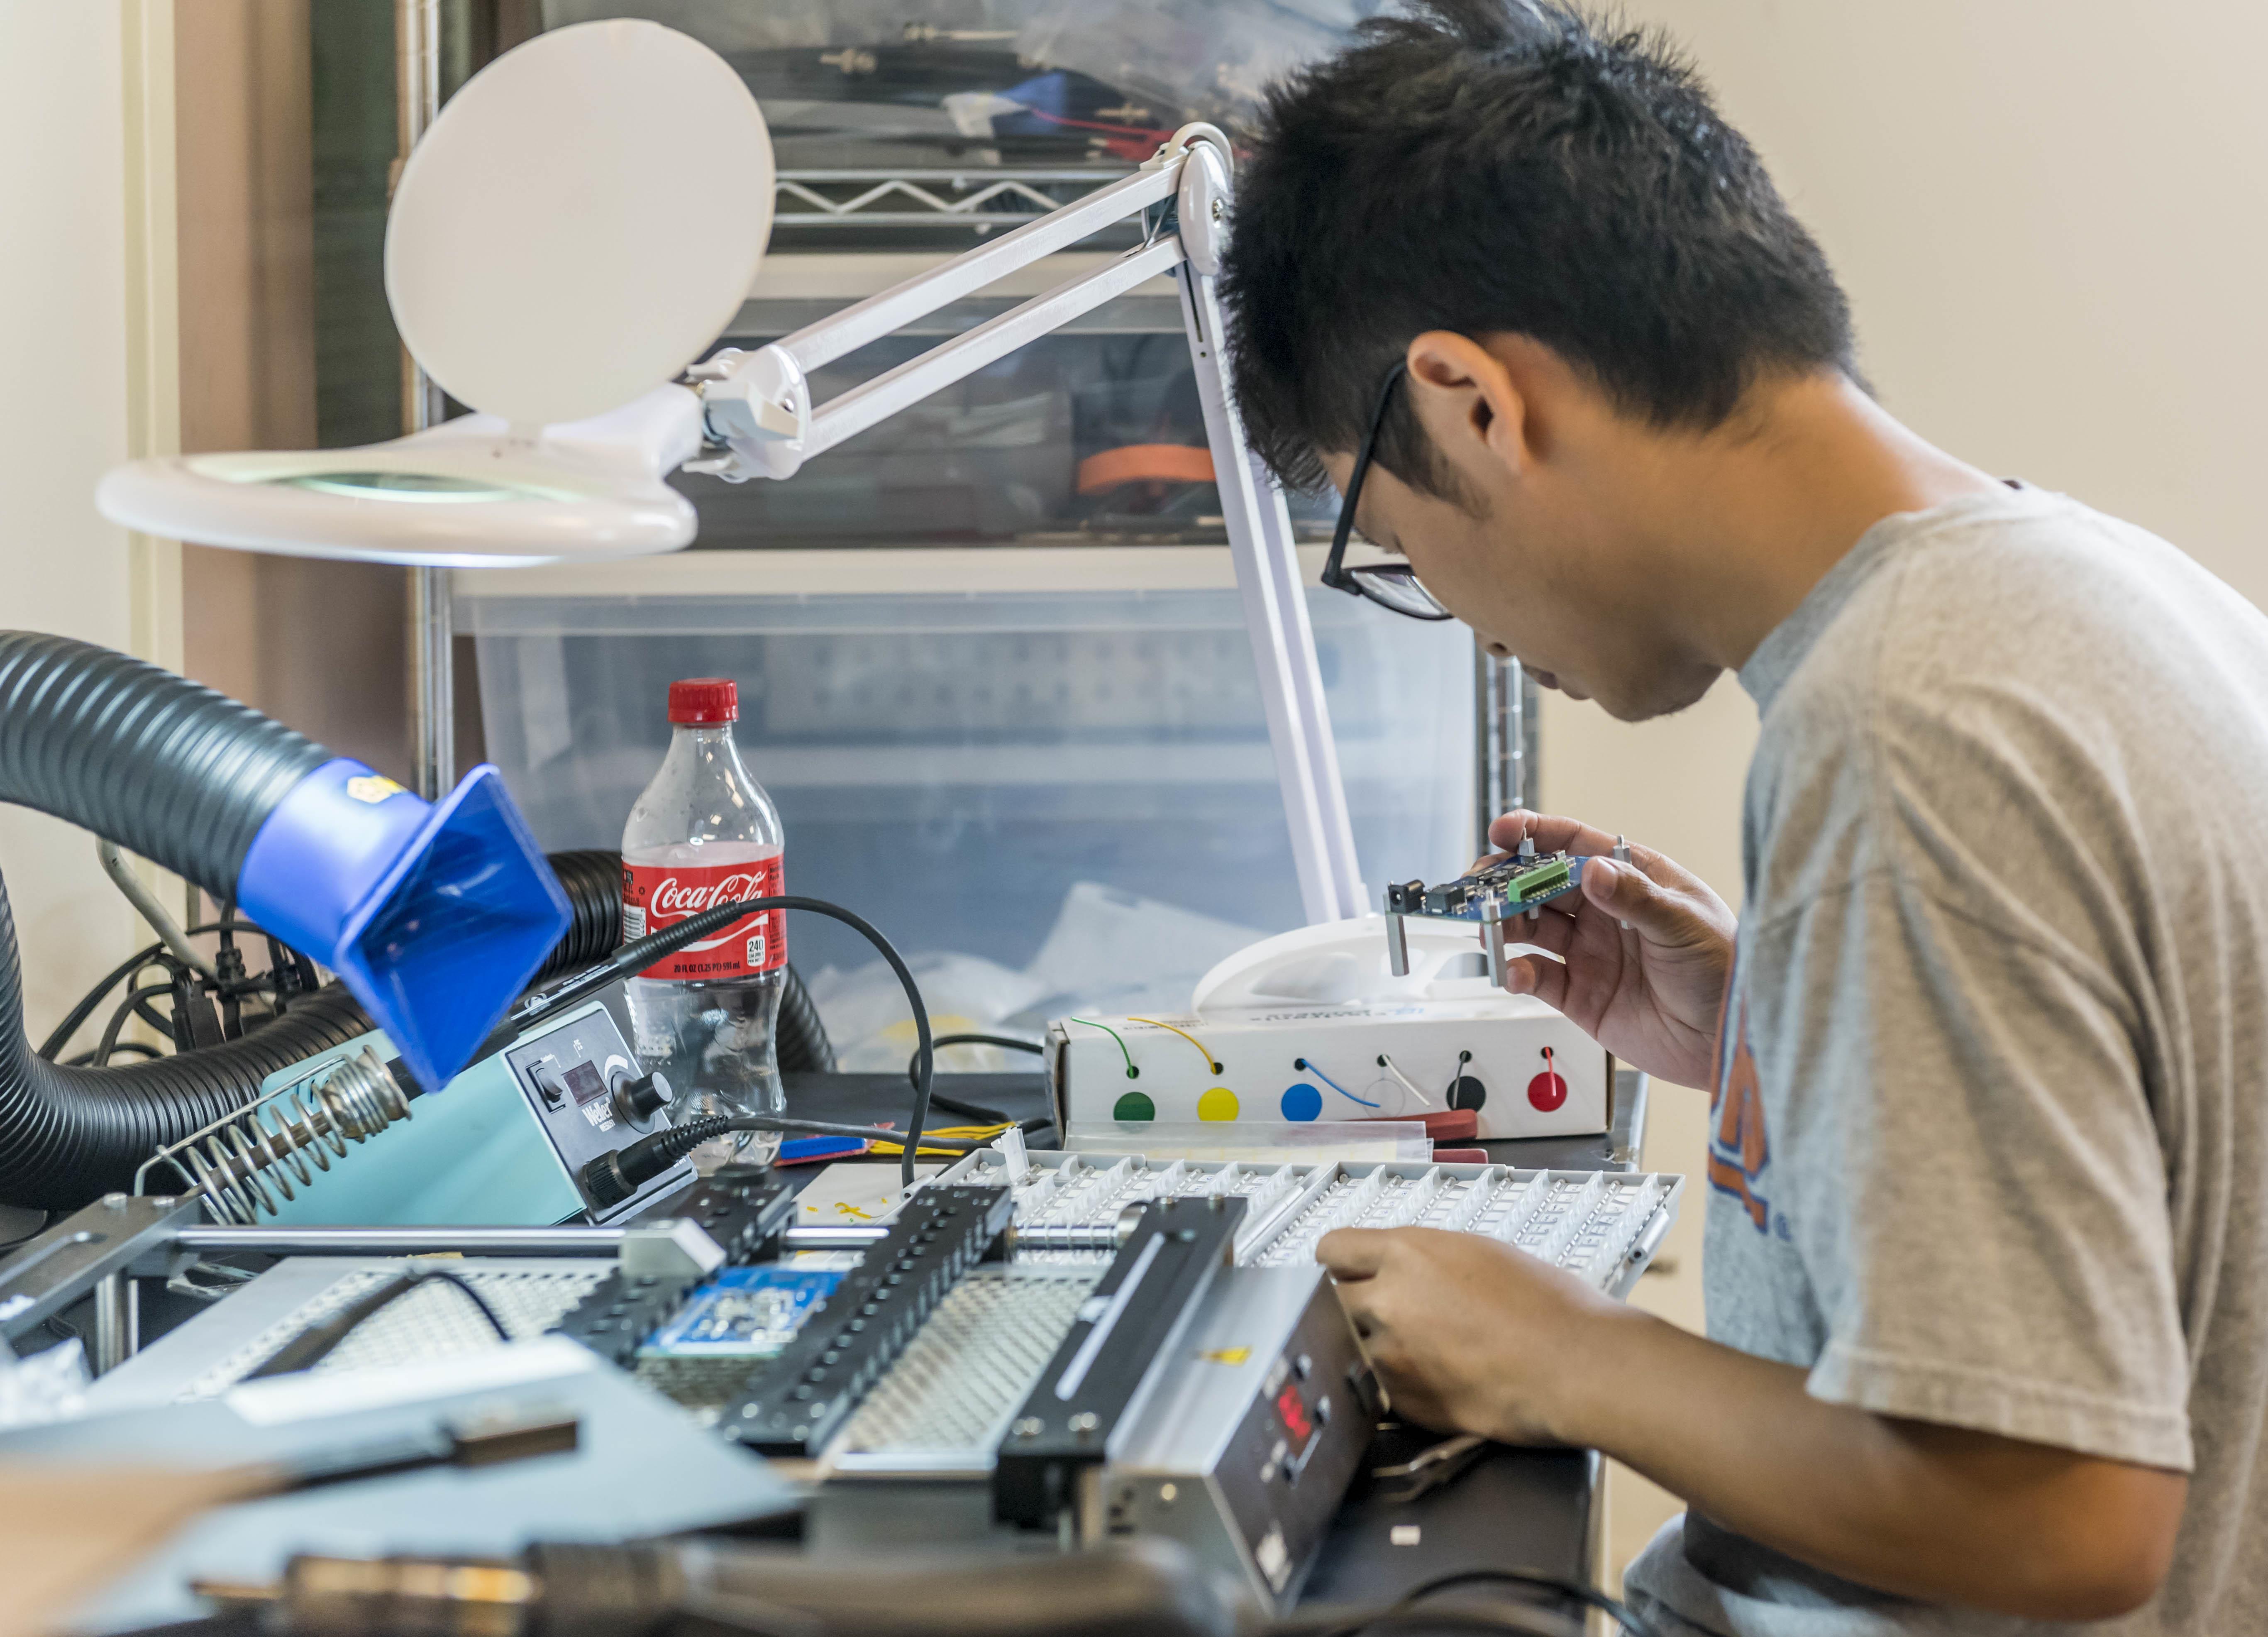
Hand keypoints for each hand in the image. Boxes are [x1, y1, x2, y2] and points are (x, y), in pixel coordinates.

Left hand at [1317, 1225, 1625, 1444]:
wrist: (1575, 1364)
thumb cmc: (1548, 1306)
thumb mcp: (1478, 1253)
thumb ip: (1424, 1261)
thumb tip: (1404, 1269)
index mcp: (1405, 1253)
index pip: (1332, 1249)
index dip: (1343, 1263)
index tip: (1350, 1272)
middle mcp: (1387, 1300)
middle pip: (1332, 1300)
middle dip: (1356, 1307)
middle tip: (1391, 1316)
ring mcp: (1391, 1355)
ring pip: (1355, 1348)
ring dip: (1376, 1348)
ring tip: (1424, 1352)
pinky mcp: (1404, 1402)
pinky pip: (1381, 1389)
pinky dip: (1399, 1386)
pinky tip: (1438, 1379)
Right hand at [1480, 809, 1735, 1087]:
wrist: (1731, 1040)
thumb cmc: (1724, 970)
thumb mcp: (1683, 924)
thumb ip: (1634, 897)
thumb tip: (1593, 870)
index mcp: (1633, 879)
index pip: (1575, 845)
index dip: (1535, 834)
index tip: (1503, 831)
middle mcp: (1605, 913)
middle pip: (1541, 885)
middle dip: (1506, 882)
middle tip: (1480, 887)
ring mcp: (1591, 953)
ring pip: (1532, 929)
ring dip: (1505, 926)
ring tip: (1490, 930)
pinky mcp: (1582, 995)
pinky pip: (1538, 977)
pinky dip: (1518, 973)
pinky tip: (1515, 973)